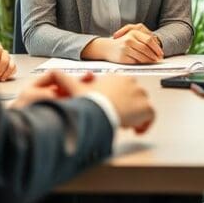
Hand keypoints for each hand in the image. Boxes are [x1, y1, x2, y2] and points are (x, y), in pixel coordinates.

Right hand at [10, 72, 154, 133]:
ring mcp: (141, 95)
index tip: (112, 109)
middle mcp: (132, 83)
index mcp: (118, 78)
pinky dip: (145, 124)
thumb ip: (63, 79)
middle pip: (134, 98)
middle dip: (128, 109)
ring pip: (143, 107)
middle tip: (119, 118)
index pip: (124, 89)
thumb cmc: (90, 100)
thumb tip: (52, 72)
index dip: (119, 101)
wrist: (100, 110)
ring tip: (125, 124)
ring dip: (136, 117)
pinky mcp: (147, 107)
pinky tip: (136, 130)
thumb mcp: (75, 88)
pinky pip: (151, 116)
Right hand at [83, 24, 163, 63]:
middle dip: (154, 56)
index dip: (156, 48)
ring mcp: (125, 49)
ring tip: (153, 62)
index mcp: (133, 33)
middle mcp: (129, 40)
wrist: (106, 48)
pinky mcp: (122, 58)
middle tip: (158, 60)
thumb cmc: (121, 43)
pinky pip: (135, 62)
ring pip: (142, 57)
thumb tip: (156, 51)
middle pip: (146, 49)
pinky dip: (141, 64)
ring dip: (149, 61)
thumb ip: (142, 41)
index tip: (161, 53)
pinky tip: (144, 64)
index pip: (149, 40)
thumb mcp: (131, 38)